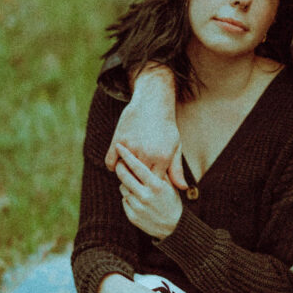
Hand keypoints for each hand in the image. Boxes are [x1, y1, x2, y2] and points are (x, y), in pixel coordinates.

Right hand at [104, 66, 185, 187]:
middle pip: (137, 180)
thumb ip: (177, 170)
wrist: (152, 103)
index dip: (150, 186)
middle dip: (136, 182)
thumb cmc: (166, 127)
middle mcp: (147, 154)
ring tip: (128, 171)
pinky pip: (110, 162)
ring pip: (123, 172)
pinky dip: (112, 165)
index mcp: (162, 159)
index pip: (153, 184)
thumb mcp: (175, 147)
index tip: (148, 183)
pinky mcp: (118, 140)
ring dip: (124, 173)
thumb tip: (182, 189)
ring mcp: (132, 147)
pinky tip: (118, 163)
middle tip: (136, 180)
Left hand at [115, 145, 182, 238]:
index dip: (127, 155)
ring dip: (126, 184)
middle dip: (120, 167)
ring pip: (123, 188)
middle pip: (124, 176)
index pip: (137, 166)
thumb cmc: (172, 201)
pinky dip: (128, 197)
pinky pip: (124, 200)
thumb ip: (159, 172)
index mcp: (156, 185)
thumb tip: (147, 157)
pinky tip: (136, 198)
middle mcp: (146, 196)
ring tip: (134, 184)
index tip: (119, 146)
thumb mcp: (170, 185)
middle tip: (120, 163)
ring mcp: (138, 207)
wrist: (173, 227)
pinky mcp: (132, 216)